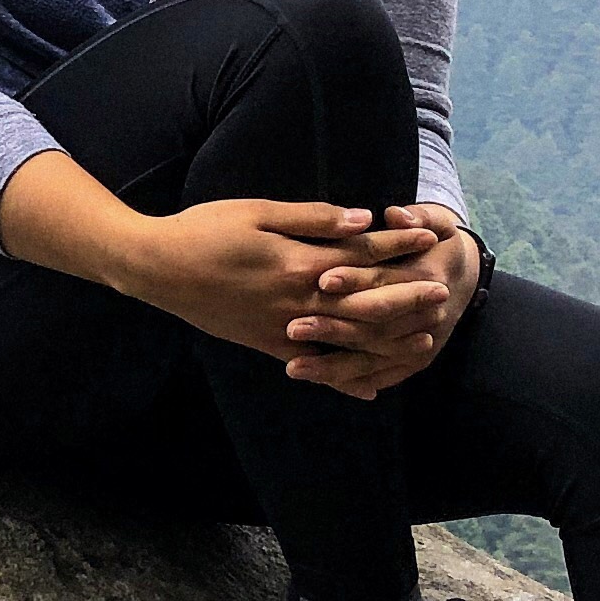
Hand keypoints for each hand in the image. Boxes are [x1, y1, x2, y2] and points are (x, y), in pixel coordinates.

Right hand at [100, 195, 415, 364]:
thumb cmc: (204, 230)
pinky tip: (368, 388)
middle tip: (443, 292)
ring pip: (347, 338)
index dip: (398, 243)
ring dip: (388, 338)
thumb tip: (362, 220)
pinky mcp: (266, 344)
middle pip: (365, 301)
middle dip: (407, 295)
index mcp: (298, 262)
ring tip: (423, 336)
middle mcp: (298, 300)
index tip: (431, 236)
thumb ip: (312, 219)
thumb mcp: (257, 212)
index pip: (362, 254)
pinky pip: (314, 364)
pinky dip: (344, 377)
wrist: (156, 269)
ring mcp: (283, 328)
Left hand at [281, 206, 478, 399]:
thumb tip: (395, 215)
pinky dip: (351, 381)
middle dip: (335, 328)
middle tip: (293, 328)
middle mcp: (427, 317)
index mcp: (426, 278)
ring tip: (293, 366)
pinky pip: (381, 375)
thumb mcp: (438, 220)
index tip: (322, 280)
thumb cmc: (436, 242)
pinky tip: (318, 381)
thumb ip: (419, 216)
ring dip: (335, 365)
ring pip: (375, 357)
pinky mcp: (414, 362)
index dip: (355, 280)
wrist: (462, 276)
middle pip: (376, 325)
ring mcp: (423, 344)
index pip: (385, 280)